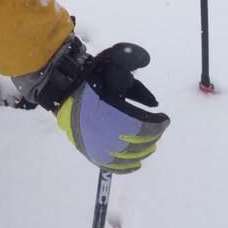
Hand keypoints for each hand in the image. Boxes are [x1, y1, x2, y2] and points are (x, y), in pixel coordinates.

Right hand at [56, 43, 169, 173]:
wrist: (62, 88)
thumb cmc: (91, 76)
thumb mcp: (113, 63)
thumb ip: (131, 60)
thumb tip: (151, 85)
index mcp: (109, 113)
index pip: (143, 127)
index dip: (158, 125)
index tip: (165, 118)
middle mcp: (102, 134)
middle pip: (137, 143)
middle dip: (152, 136)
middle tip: (158, 128)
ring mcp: (95, 146)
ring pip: (127, 157)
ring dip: (143, 151)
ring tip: (150, 142)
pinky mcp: (89, 152)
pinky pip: (112, 166)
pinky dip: (126, 167)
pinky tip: (137, 163)